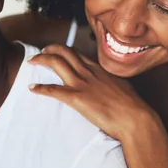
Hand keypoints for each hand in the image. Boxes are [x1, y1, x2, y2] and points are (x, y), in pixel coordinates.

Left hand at [28, 44, 152, 140]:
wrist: (135, 118)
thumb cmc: (132, 106)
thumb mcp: (121, 86)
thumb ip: (110, 82)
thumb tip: (108, 84)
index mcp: (100, 69)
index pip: (78, 53)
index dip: (65, 50)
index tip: (57, 52)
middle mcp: (89, 72)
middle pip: (65, 52)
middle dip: (50, 49)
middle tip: (41, 52)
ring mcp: (82, 84)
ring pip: (57, 63)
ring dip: (42, 60)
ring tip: (32, 61)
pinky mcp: (77, 98)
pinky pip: (54, 90)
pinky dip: (41, 88)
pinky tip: (32, 88)